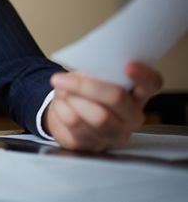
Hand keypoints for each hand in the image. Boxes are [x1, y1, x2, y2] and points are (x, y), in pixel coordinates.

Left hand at [44, 63, 162, 150]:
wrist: (65, 113)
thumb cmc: (84, 92)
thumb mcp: (93, 77)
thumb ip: (98, 71)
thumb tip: (89, 65)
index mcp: (136, 95)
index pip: (151, 84)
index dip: (143, 75)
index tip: (128, 66)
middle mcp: (131, 118)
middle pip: (116, 98)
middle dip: (85, 85)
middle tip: (60, 78)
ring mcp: (113, 135)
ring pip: (96, 116)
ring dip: (71, 99)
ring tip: (60, 89)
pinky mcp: (91, 146)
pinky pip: (75, 125)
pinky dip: (62, 109)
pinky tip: (60, 104)